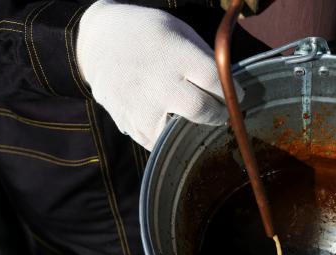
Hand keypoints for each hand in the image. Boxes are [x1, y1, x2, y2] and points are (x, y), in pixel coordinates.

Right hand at [77, 0, 242, 150]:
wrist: (98, 40)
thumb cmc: (149, 35)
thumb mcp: (179, 32)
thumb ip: (204, 58)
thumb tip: (230, 88)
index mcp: (176, 54)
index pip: (215, 81)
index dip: (231, 93)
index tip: (236, 96)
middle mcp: (158, 81)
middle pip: (201, 109)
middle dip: (217, 114)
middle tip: (220, 112)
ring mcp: (140, 104)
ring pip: (178, 133)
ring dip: (191, 129)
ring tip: (193, 118)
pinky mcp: (127, 120)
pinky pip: (155, 142)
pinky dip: (166, 137)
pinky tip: (169, 123)